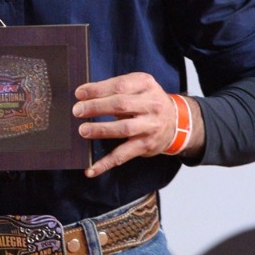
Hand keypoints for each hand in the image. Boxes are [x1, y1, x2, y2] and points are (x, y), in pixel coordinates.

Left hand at [72, 72, 199, 177]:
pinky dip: (105, 163)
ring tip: (83, 130)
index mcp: (146, 85)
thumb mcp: (139, 87)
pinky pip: (123, 155)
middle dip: (96, 107)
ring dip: (101, 130)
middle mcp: (151, 105)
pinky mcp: (146, 145)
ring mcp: (150, 126)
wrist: (177, 122)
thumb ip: (117, 89)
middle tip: (77, 110)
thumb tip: (84, 96)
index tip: (79, 93)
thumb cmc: (148, 102)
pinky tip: (91, 170)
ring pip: (123, 129)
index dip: (98, 89)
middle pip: (121, 105)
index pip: (120, 85)